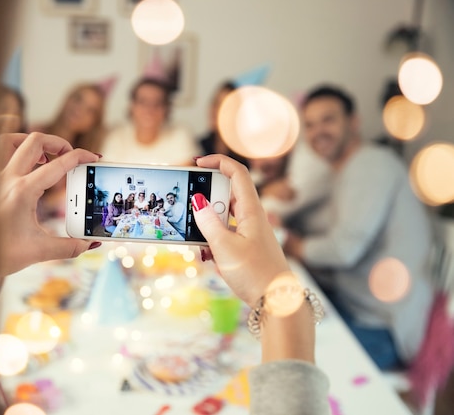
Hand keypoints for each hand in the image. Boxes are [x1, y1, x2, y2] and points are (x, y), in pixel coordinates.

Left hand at [0, 132, 100, 277]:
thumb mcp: (39, 252)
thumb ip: (69, 247)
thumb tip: (90, 243)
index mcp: (23, 191)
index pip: (58, 164)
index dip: (80, 157)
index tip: (94, 157)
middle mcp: (8, 179)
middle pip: (35, 141)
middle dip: (58, 143)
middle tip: (72, 156)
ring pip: (14, 141)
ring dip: (35, 143)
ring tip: (50, 157)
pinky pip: (3, 155)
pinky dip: (20, 152)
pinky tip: (32, 169)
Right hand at [192, 155, 314, 364]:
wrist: (277, 303)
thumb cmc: (255, 274)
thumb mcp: (224, 247)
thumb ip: (208, 223)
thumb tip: (197, 200)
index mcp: (251, 210)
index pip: (237, 173)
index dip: (218, 162)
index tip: (197, 164)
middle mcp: (252, 217)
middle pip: (226, 194)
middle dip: (205, 199)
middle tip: (190, 209)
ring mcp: (249, 232)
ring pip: (223, 216)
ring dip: (207, 224)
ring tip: (198, 239)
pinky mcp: (246, 247)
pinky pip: (224, 234)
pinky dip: (212, 240)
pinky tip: (206, 255)